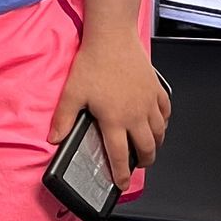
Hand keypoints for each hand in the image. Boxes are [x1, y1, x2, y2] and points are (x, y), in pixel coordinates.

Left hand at [52, 32, 170, 189]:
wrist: (113, 37)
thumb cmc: (93, 62)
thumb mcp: (72, 92)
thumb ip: (63, 118)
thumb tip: (54, 139)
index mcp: (114, 120)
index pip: (120, 156)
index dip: (122, 174)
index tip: (123, 183)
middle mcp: (136, 115)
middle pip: (146, 149)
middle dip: (144, 162)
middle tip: (137, 165)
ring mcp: (149, 102)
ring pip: (159, 133)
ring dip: (155, 144)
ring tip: (148, 147)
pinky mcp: (157, 89)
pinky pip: (166, 111)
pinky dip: (164, 122)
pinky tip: (158, 122)